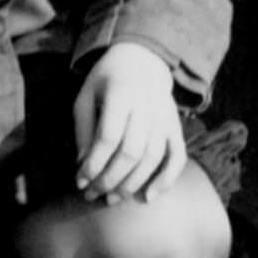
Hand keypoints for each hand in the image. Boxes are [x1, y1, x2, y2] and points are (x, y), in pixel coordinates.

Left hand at [72, 41, 184, 201]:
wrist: (142, 59)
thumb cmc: (107, 80)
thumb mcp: (86, 95)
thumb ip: (84, 129)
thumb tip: (83, 166)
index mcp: (122, 91)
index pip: (109, 136)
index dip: (94, 163)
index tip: (80, 180)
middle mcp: (148, 104)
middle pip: (132, 151)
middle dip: (110, 178)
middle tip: (93, 194)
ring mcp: (165, 115)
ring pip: (153, 157)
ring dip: (132, 183)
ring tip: (111, 199)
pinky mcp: (175, 125)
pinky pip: (177, 156)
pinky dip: (166, 179)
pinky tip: (148, 196)